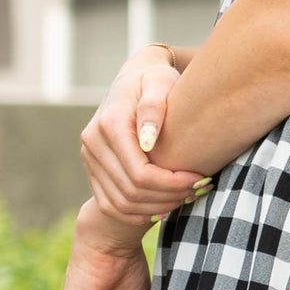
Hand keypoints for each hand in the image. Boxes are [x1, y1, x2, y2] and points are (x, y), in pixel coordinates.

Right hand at [80, 46, 213, 223]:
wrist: (134, 78)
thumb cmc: (154, 79)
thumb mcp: (160, 82)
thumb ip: (154, 107)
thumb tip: (148, 140)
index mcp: (109, 124)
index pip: (140, 173)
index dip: (172, 184)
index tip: (199, 179)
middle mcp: (93, 144)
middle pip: (131, 192)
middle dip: (168, 197)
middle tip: (199, 190)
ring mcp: (89, 158)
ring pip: (121, 203)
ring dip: (156, 207)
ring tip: (186, 197)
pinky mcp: (92, 170)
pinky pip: (111, 205)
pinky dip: (138, 212)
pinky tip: (166, 205)